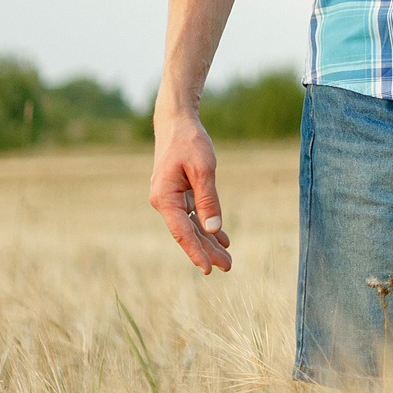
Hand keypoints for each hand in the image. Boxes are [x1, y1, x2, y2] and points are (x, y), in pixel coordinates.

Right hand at [149, 102, 232, 273]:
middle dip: (208, 251)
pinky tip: (221, 238)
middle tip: (228, 267)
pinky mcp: (178, 192)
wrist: (176, 122)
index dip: (196, 252)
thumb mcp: (203, 169)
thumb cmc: (189, 142)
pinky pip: (193, 214)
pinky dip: (207, 225)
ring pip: (191, 226)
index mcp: (165, 197)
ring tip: (227, 258)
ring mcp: (170, 198)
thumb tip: (213, 228)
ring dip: (209, 241)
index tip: (208, 270)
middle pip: (188, 233)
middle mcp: (164, 201)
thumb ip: (208, 199)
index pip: (182, 232)